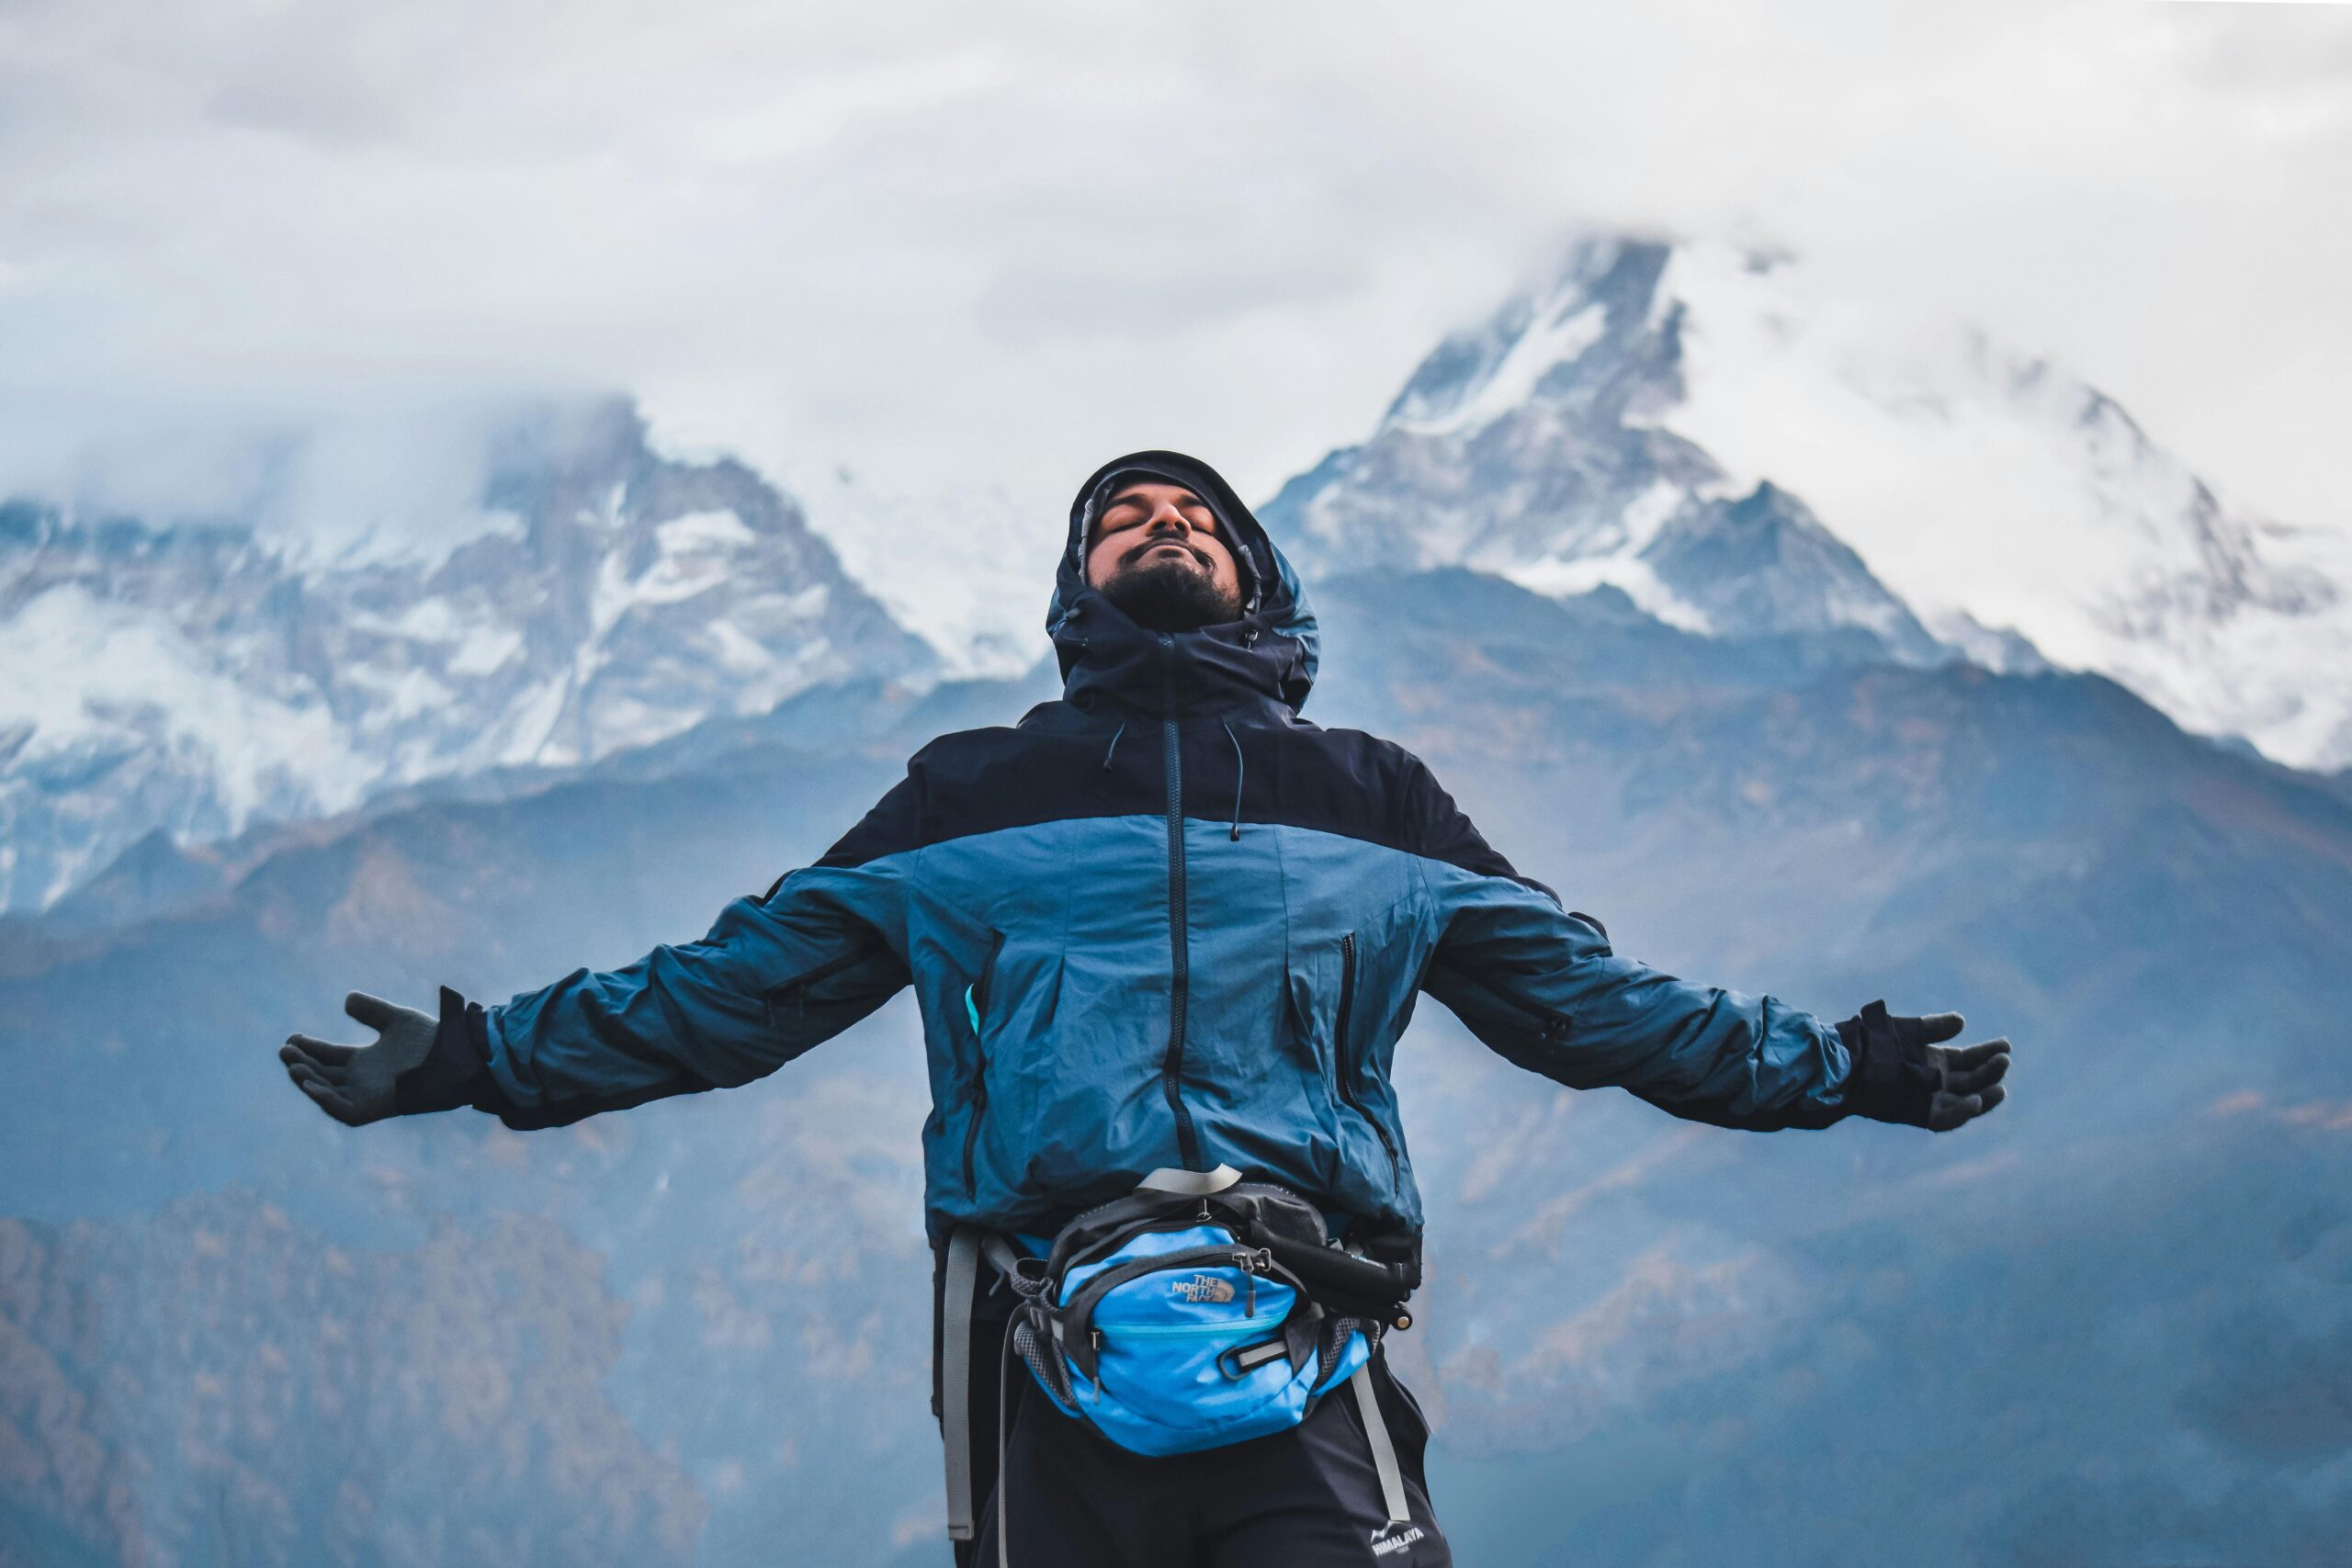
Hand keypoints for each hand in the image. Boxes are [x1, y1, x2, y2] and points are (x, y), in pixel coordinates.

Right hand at [279, 992, 437, 1125]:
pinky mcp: (376, 1109)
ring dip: (309, 1080)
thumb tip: (348, 999)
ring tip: (293, 1065)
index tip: (292, 1038)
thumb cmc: (433, 1040)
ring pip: (328, 1093)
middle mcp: (363, 1080)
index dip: (310, 1048)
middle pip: (323, 1074)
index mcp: (366, 1061)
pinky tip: (311, 1084)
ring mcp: (368, 1096)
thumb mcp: (396, 1020)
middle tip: (285, 1049)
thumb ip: (372, 1011)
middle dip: (302, 1063)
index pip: (329, 1056)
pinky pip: (345, 1110)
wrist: (456, 1056)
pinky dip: (326, 1099)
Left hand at [1838, 1001, 2010, 1130]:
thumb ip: (1933, 1027)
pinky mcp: (1915, 1114)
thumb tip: (1961, 1022)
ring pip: (1964, 1102)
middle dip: (1990, 1071)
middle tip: (2004, 1060)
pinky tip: (1974, 1101)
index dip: (1988, 1053)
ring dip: (1983, 1096)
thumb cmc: (1873, 1042)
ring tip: (1999, 1087)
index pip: (1969, 1060)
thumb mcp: (1907, 1031)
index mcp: (1934, 1061)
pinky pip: (1943, 1119)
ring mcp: (1926, 1098)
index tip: (2005, 1045)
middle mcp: (1934, 1081)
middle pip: (1971, 1080)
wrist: (1846, 1060)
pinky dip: (1960, 1112)